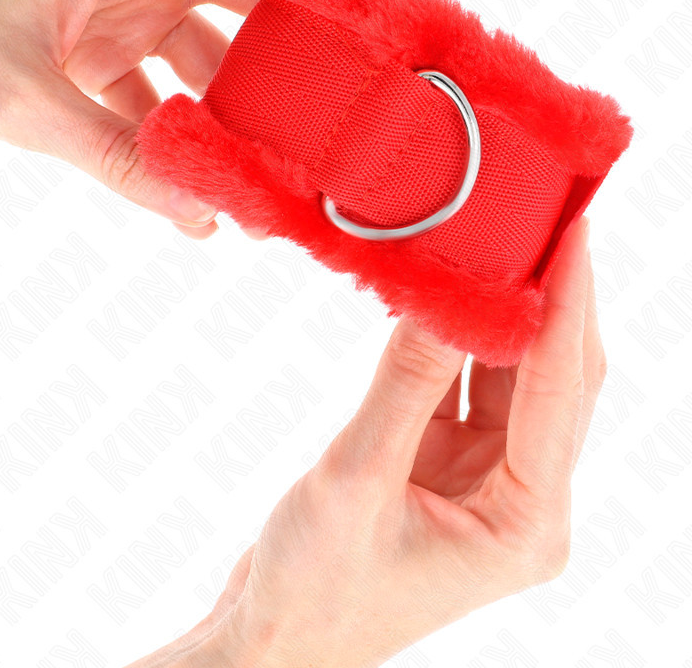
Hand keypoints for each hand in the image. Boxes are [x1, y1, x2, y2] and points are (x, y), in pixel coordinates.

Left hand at [0, 0, 378, 238]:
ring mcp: (132, 5)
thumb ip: (116, 158)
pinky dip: (191, 135)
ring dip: (247, 108)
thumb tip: (201, 214)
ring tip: (276, 169)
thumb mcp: (22, 99)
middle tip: (350, 102)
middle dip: (306, 44)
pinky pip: (175, 89)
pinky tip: (199, 189)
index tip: (384, 1)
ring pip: (220, 49)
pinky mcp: (115, 46)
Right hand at [125, 216, 603, 666]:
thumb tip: (438, 295)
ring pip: (514, 378)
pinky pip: (466, 385)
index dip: (566, 307)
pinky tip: (443, 295)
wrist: (277, 636)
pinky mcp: (451, 460)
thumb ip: (402, 384)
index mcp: (525, 525)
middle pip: (555, 381)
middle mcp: (521, 500)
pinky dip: (457, 340)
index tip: (569, 232)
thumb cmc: (316, 588)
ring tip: (501, 242)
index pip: (558, 394)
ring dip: (506, 315)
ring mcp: (488, 478)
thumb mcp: (356, 478)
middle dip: (554, 301)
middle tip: (547, 220)